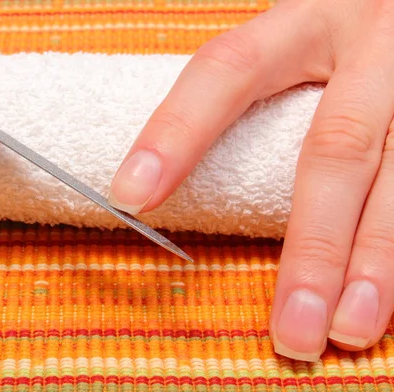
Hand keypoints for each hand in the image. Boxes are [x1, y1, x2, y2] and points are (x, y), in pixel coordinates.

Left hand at [108, 0, 393, 360]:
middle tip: (292, 328)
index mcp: (304, 23)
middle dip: (313, 247)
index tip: (132, 196)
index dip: (178, 132)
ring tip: (346, 329)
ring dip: (377, 263)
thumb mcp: (295, 43)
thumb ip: (254, 100)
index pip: (227, 71)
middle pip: (337, 151)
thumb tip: (168, 179)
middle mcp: (369, 43)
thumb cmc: (337, 40)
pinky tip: (385, 300)